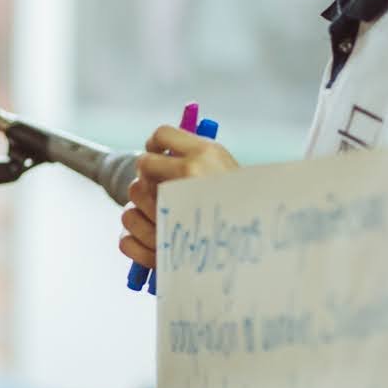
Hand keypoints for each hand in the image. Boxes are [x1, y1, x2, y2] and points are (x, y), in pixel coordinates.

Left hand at [118, 125, 241, 268]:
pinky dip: (134, 238)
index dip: (154, 145)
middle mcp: (186, 176)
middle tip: (163, 189)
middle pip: (142, 166)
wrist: (262, 253)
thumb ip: (197, 157)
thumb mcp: (229, 173)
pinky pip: (125, 236)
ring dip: (140, 207)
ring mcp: (171, 210)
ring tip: (163, 215)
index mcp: (204, 154)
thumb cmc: (247, 211)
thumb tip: (161, 147)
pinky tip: (152, 237)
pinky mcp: (160, 246)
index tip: (158, 155)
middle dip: (149, 177)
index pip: (160, 135)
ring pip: (131, 199)